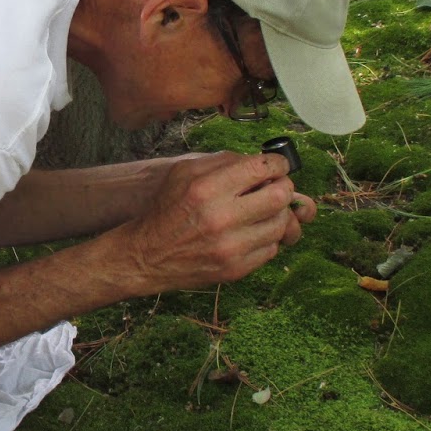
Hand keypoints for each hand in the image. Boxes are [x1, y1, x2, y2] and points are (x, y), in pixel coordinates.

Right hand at [117, 152, 314, 291]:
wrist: (148, 256)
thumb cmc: (167, 210)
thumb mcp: (184, 172)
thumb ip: (222, 161)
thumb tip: (259, 161)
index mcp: (207, 188)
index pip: (263, 168)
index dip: (278, 164)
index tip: (277, 167)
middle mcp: (221, 217)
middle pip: (281, 196)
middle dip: (282, 187)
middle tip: (274, 188)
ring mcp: (231, 247)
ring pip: (281, 224)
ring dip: (276, 215)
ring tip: (261, 212)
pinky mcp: (236, 269)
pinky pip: (271, 249)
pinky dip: (265, 238)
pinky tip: (250, 233)